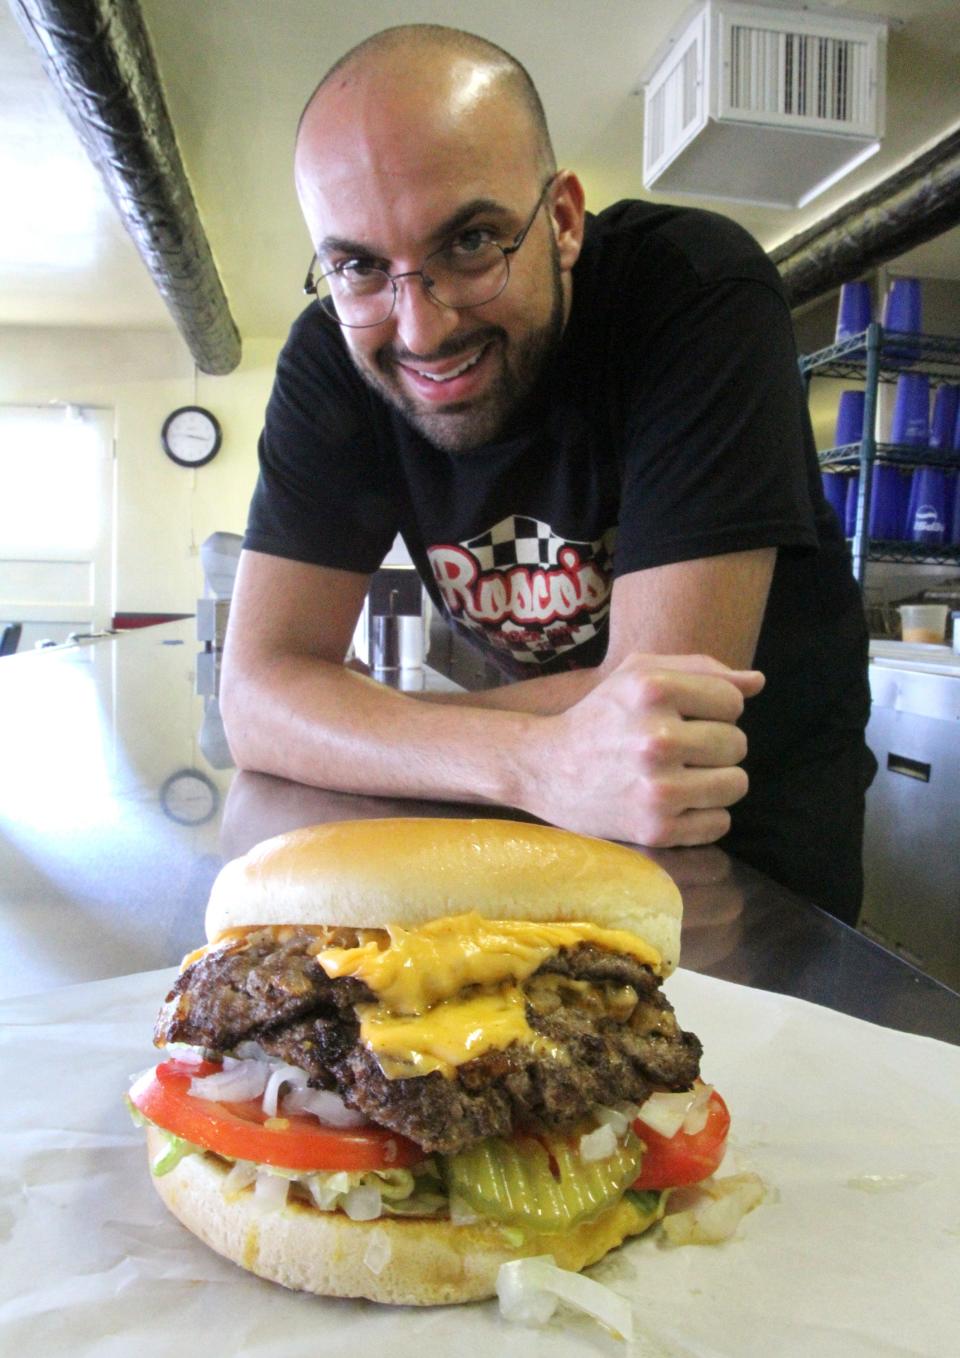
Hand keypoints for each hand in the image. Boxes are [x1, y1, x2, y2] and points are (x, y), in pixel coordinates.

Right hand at [522, 652, 763, 847]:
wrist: (547, 769)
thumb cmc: (601, 716)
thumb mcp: (639, 673)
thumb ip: (700, 669)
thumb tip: (757, 682)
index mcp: (652, 691)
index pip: (733, 702)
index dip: (715, 709)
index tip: (686, 717)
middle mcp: (655, 740)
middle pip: (738, 744)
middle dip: (715, 745)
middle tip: (679, 749)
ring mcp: (656, 789)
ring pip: (736, 785)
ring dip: (716, 781)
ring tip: (681, 775)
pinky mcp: (655, 829)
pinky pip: (719, 823)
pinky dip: (703, 815)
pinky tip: (674, 802)